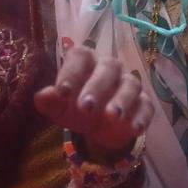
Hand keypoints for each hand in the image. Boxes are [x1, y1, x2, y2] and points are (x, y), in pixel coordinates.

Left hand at [34, 46, 154, 158]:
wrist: (98, 126)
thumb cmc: (75, 107)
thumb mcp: (58, 107)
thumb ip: (50, 100)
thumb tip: (41, 97)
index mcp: (86, 61)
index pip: (80, 58)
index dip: (71, 73)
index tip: (61, 93)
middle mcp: (110, 67)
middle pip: (108, 68)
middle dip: (97, 87)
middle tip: (86, 107)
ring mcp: (129, 84)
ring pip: (130, 85)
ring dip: (122, 100)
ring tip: (112, 116)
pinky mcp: (143, 103)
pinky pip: (146, 106)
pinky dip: (141, 117)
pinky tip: (133, 129)